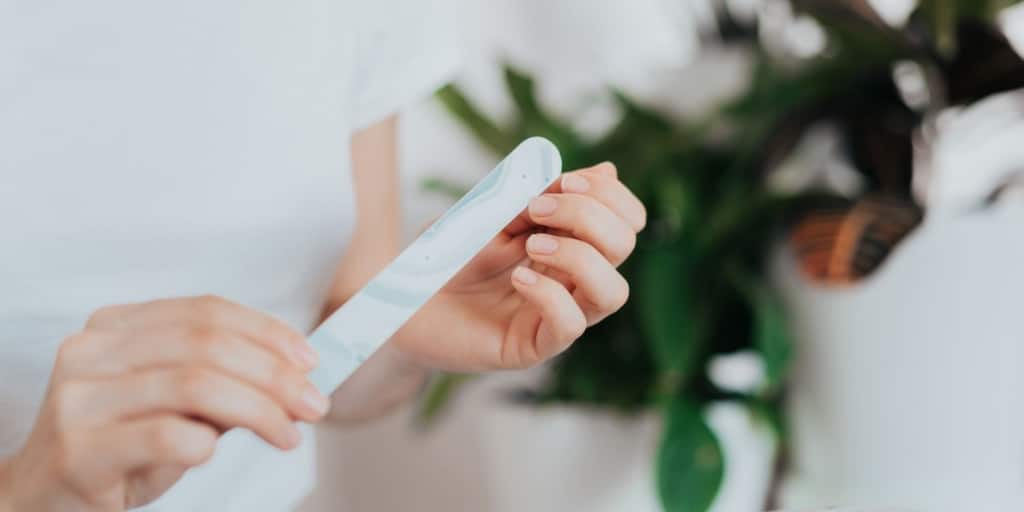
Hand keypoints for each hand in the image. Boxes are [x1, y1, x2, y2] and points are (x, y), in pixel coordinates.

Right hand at [0, 296, 327, 510]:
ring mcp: (80, 399)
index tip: (309, 361)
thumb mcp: (169, 404)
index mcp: (115, 327)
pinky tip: (213, 455)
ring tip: (288, 434)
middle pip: (207, 344)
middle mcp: (91, 351)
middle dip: (274, 374)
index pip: (206, 311)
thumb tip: (295, 376)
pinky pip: (168, 435)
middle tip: (313, 405)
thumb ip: (220, 382)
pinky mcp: (80, 449)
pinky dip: (206, 445)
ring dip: (259, 410)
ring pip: (195, 384)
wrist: (39, 499)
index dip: (268, 332)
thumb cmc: (117, 448)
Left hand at [393, 162, 645, 370]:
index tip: (567, 180)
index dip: (609, 196)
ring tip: (531, 245)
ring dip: (579, 257)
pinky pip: (569, 326)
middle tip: (538, 208)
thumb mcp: (498, 209)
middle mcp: (572, 281)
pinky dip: (549, 295)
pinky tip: (517, 279)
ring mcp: (555, 315)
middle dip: (589, 216)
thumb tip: (607, 170)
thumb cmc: (448, 251)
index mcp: (571, 243)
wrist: (400, 292)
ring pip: (613, 292)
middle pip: (624, 247)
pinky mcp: (531, 346)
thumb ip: (548, 192)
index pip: (626, 222)